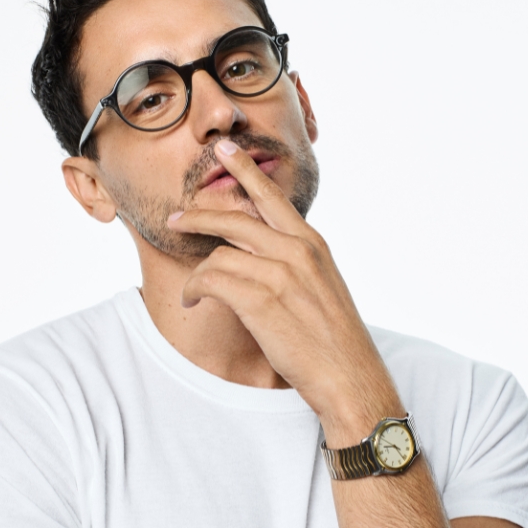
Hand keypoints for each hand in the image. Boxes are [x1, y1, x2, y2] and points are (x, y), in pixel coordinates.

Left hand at [167, 139, 401, 444]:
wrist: (350, 376)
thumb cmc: (336, 340)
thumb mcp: (323, 287)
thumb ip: (297, 264)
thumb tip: (265, 253)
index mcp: (313, 244)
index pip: (273, 198)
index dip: (245, 171)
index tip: (225, 151)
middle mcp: (297, 251)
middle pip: (235, 217)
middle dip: (199, 215)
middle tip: (178, 218)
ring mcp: (279, 274)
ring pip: (219, 253)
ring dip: (197, 271)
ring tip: (193, 290)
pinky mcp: (260, 300)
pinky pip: (211, 279)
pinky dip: (195, 289)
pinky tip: (193, 301)